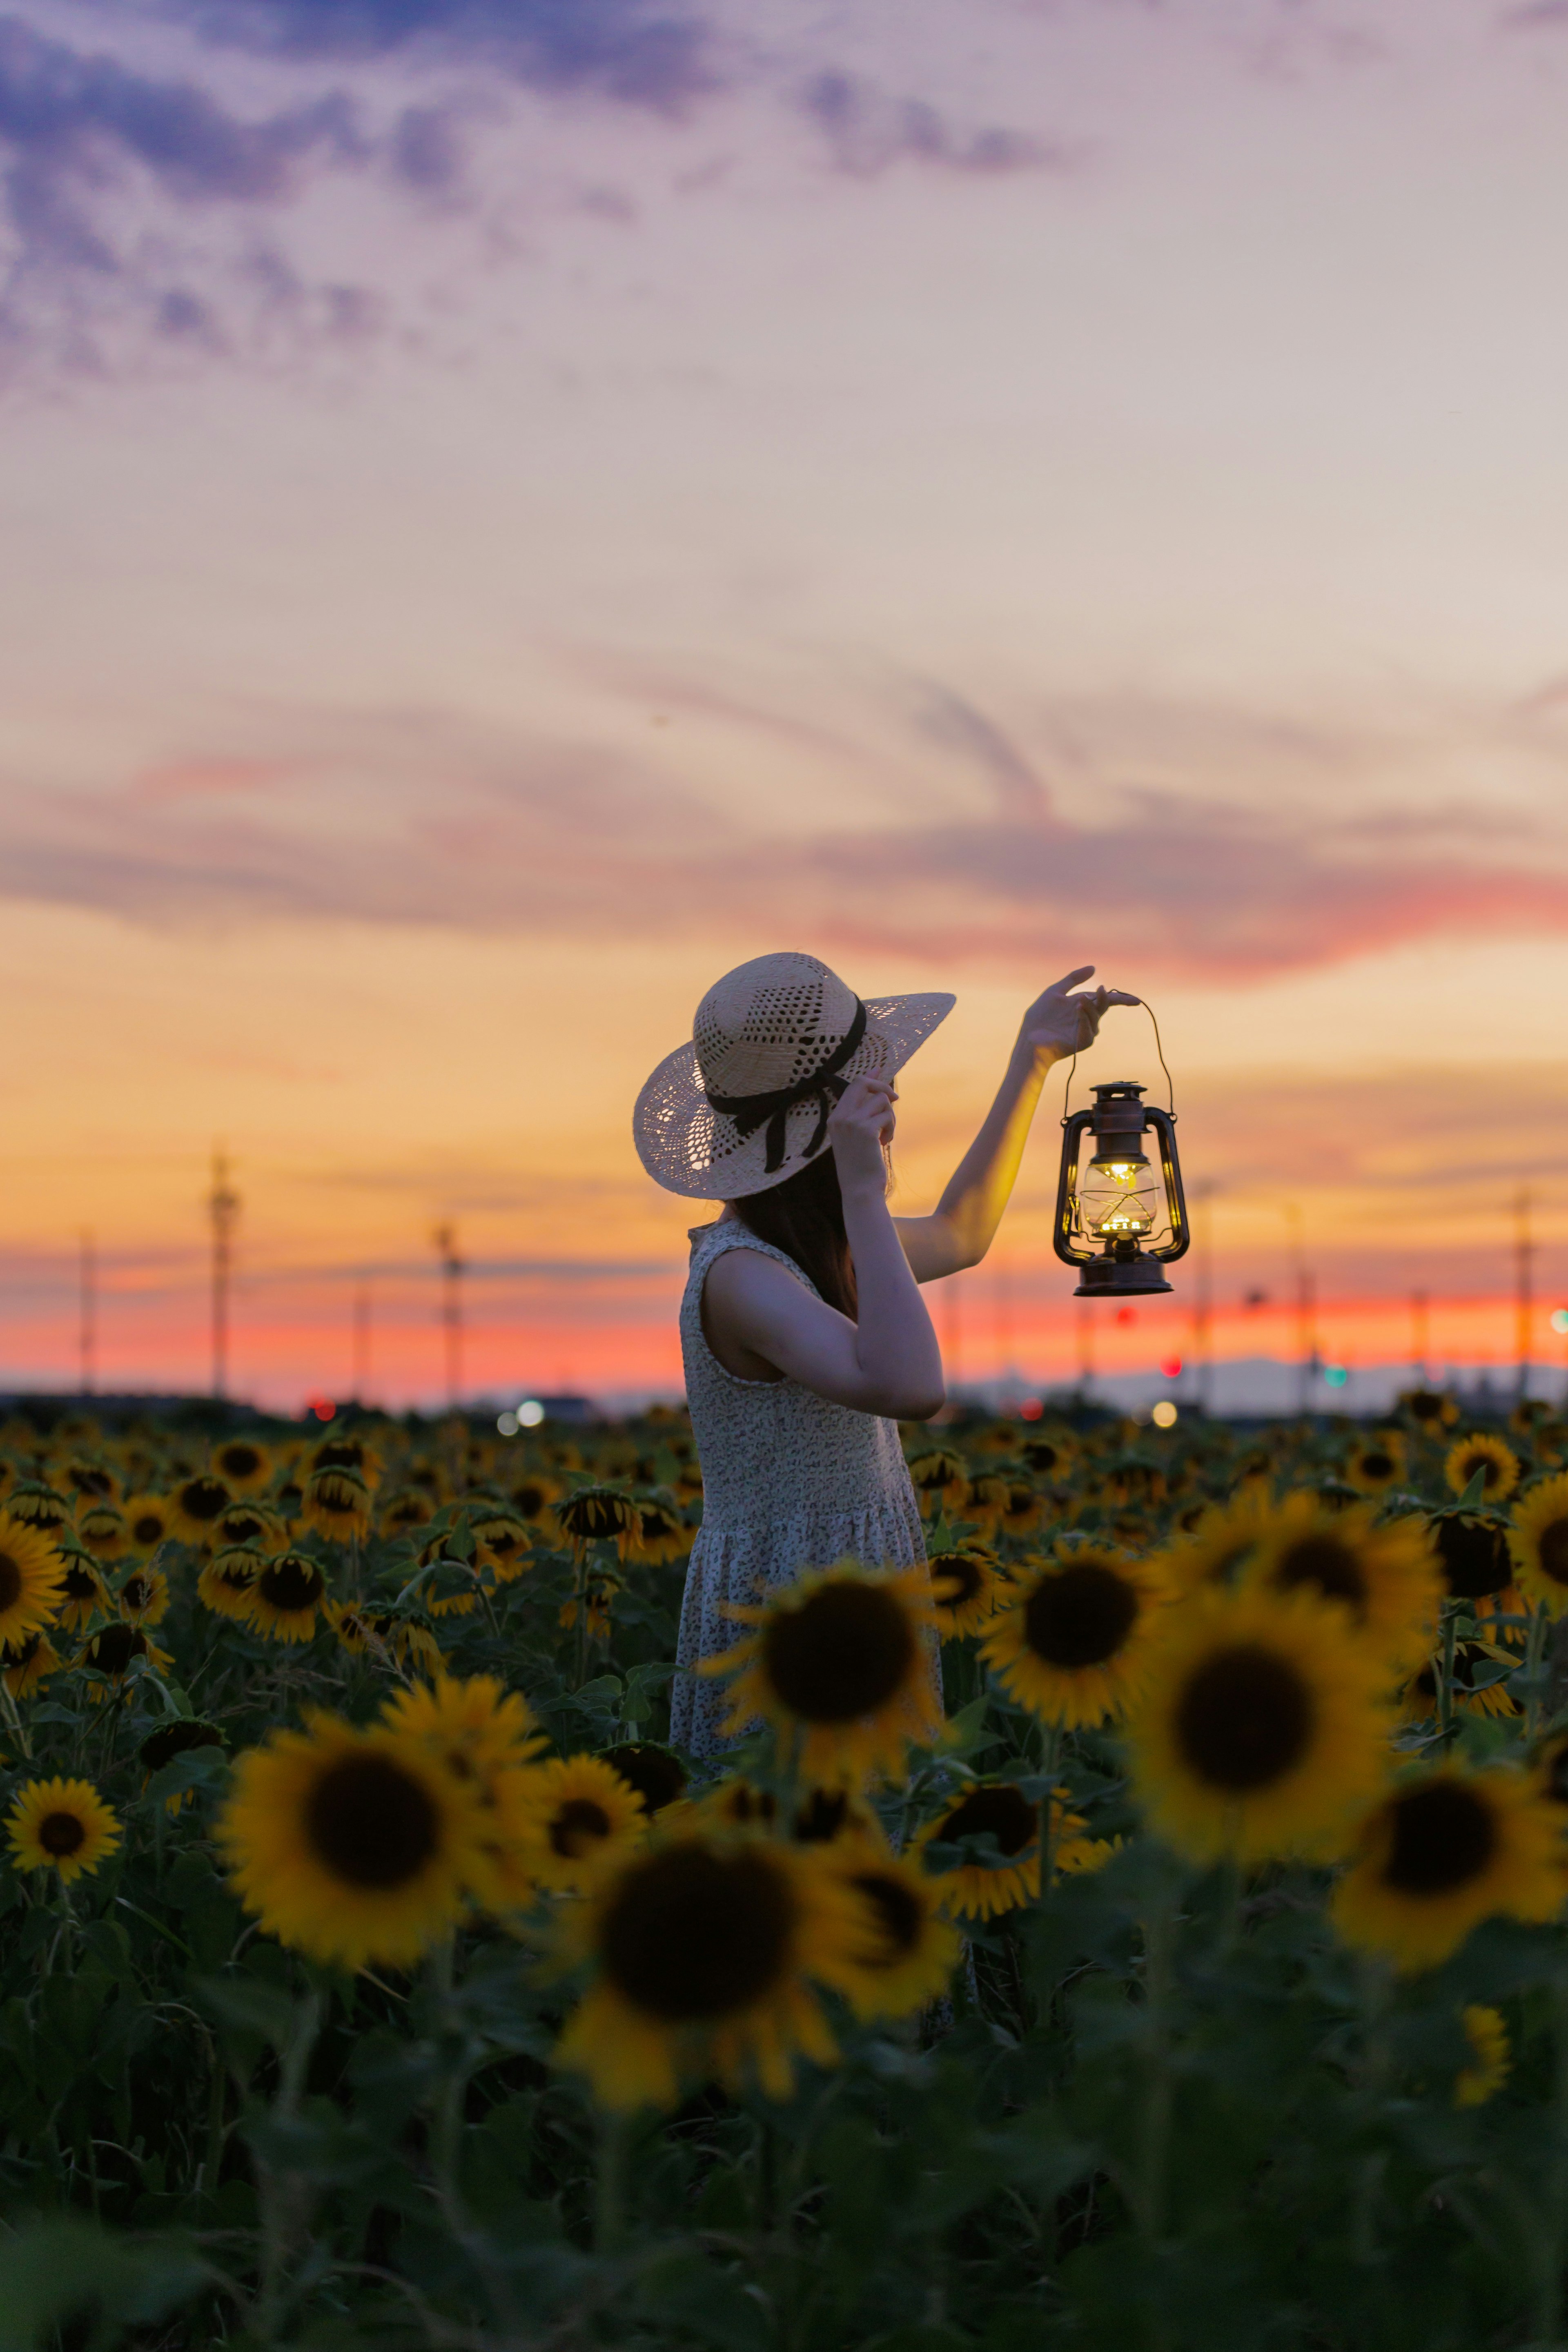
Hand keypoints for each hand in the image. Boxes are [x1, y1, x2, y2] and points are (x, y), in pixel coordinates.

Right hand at [828, 1075, 896, 1193]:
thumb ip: (861, 1115)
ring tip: (885, 1135)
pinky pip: (887, 1116)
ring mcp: (851, 1122)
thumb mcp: (855, 1137)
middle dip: (883, 1087)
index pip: (852, 1086)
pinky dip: (891, 1128)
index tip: (880, 1069)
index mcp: (834, 1118)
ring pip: (881, 1101)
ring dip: (890, 1116)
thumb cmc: (860, 1166)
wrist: (859, 1189)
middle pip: (863, 1083)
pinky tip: (885, 1142)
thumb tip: (878, 1092)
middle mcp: (840, 1117)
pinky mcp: (866, 1130)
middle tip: (894, 1100)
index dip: (870, 1076)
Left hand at [1019, 967, 1139, 1062]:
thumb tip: (1094, 968)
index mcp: (1083, 1004)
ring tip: (1078, 1002)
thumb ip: (1073, 979)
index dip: (1122, 1000)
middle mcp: (1087, 1017)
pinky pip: (1089, 1029)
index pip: (1106, 1000)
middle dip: (1105, 998)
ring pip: (1096, 1016)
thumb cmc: (1040, 1016)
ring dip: (1089, 1007)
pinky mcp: (1082, 1042)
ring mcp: (1086, 1030)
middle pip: (1104, 1006)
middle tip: (1100, 989)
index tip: (1135, 1001)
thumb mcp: (1055, 991)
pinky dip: (1084, 1020)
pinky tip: (1077, 1012)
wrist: (1029, 1037)